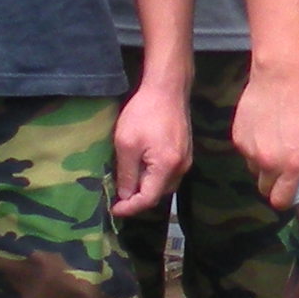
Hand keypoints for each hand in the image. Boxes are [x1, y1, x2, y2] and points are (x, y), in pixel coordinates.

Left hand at [111, 78, 190, 216]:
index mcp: (167, 167)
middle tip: (116, 195)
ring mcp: (186, 159)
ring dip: (146, 187)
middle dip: (137, 199)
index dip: (129, 208)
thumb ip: (127, 173)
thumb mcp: (126, 144)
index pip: (148, 199)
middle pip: (158, 194)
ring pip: (164, 185)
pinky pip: (169, 173)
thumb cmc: (144, 113)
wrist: (168, 88)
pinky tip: (140, 167)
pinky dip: (154, 176)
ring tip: (126, 181)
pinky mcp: (185, 152)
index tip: (112, 209)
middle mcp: (181, 167)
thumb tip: (125, 196)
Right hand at [233, 60, 298, 210]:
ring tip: (274, 139)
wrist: (281, 79)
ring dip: (262, 163)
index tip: (288, 193)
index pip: (280, 201)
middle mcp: (269, 162)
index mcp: (293, 164)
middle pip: (264, 189)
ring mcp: (250, 151)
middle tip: (283, 164)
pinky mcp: (237, 139)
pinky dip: (253, 147)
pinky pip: (245, 153)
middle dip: (274, 182)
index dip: (285, 199)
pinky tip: (263, 128)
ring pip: (254, 170)